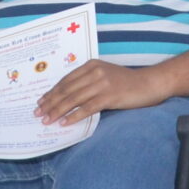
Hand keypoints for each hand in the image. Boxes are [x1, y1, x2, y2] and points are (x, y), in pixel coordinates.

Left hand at [35, 60, 168, 123]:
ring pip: (73, 100)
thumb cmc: (128, 82)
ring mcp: (102, 84)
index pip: (65, 80)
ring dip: (58, 111)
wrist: (151, 83)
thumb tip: (68, 98)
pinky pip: (87, 108)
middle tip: (38, 113)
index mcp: (91, 65)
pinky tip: (64, 123)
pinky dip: (74, 116)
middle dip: (50, 103)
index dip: (51, 92)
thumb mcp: (106, 75)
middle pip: (66, 90)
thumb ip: (88, 82)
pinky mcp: (109, 96)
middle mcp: (95, 72)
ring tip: (47, 120)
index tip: (41, 102)